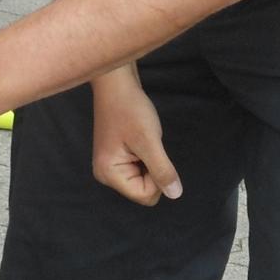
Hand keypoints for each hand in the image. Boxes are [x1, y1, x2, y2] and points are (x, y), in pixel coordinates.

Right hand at [89, 65, 181, 206]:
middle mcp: (105, 175)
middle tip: (144, 144)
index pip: (145, 196)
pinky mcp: (115, 158)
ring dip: (149, 161)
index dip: (157, 177)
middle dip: (152, 169)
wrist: (116, 84)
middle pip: (143, 190)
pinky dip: (145, 156)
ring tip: (140, 139)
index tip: (150, 151)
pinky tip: (138, 139)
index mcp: (108, 174)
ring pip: (143, 180)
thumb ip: (162, 170)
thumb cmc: (130, 109)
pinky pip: (139, 169)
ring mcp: (109, 166)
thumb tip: (175, 194)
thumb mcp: (149, 141)